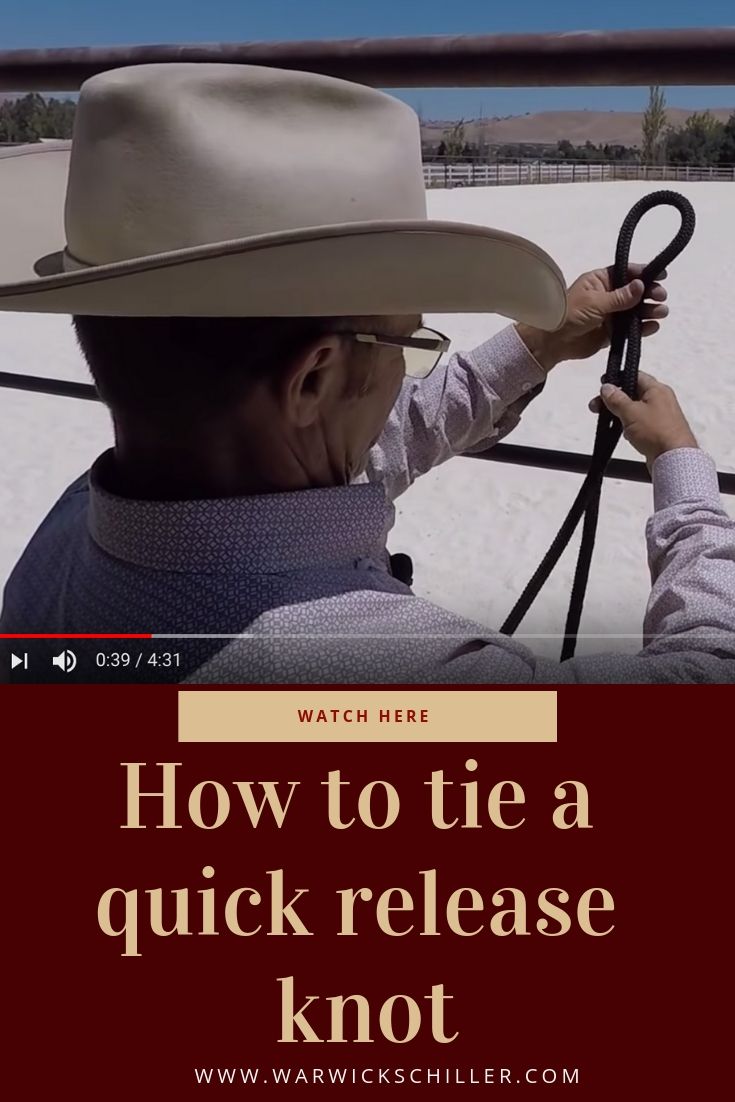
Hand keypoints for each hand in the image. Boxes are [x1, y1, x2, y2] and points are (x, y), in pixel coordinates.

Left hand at [515, 264, 668, 370]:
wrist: (553, 342)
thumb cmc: (569, 315)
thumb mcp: (595, 302)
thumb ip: (619, 297)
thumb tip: (641, 285)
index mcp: (601, 281)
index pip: (626, 273)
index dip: (644, 273)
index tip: (662, 275)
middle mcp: (608, 295)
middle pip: (635, 292)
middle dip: (650, 293)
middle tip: (661, 297)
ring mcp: (611, 314)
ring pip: (635, 310)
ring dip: (649, 310)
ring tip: (661, 312)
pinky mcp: (611, 332)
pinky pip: (630, 329)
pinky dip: (642, 328)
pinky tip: (653, 326)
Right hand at [589, 371, 697, 466]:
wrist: (674, 458)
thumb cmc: (657, 432)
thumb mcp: (630, 412)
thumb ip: (616, 399)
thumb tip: (607, 388)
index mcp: (657, 389)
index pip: (635, 376)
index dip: (617, 378)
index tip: (603, 384)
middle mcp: (661, 400)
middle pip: (633, 393)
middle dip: (614, 400)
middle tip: (597, 406)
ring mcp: (661, 416)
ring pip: (636, 409)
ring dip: (621, 414)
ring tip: (608, 422)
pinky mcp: (660, 430)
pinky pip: (641, 423)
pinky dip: (630, 426)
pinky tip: (624, 433)